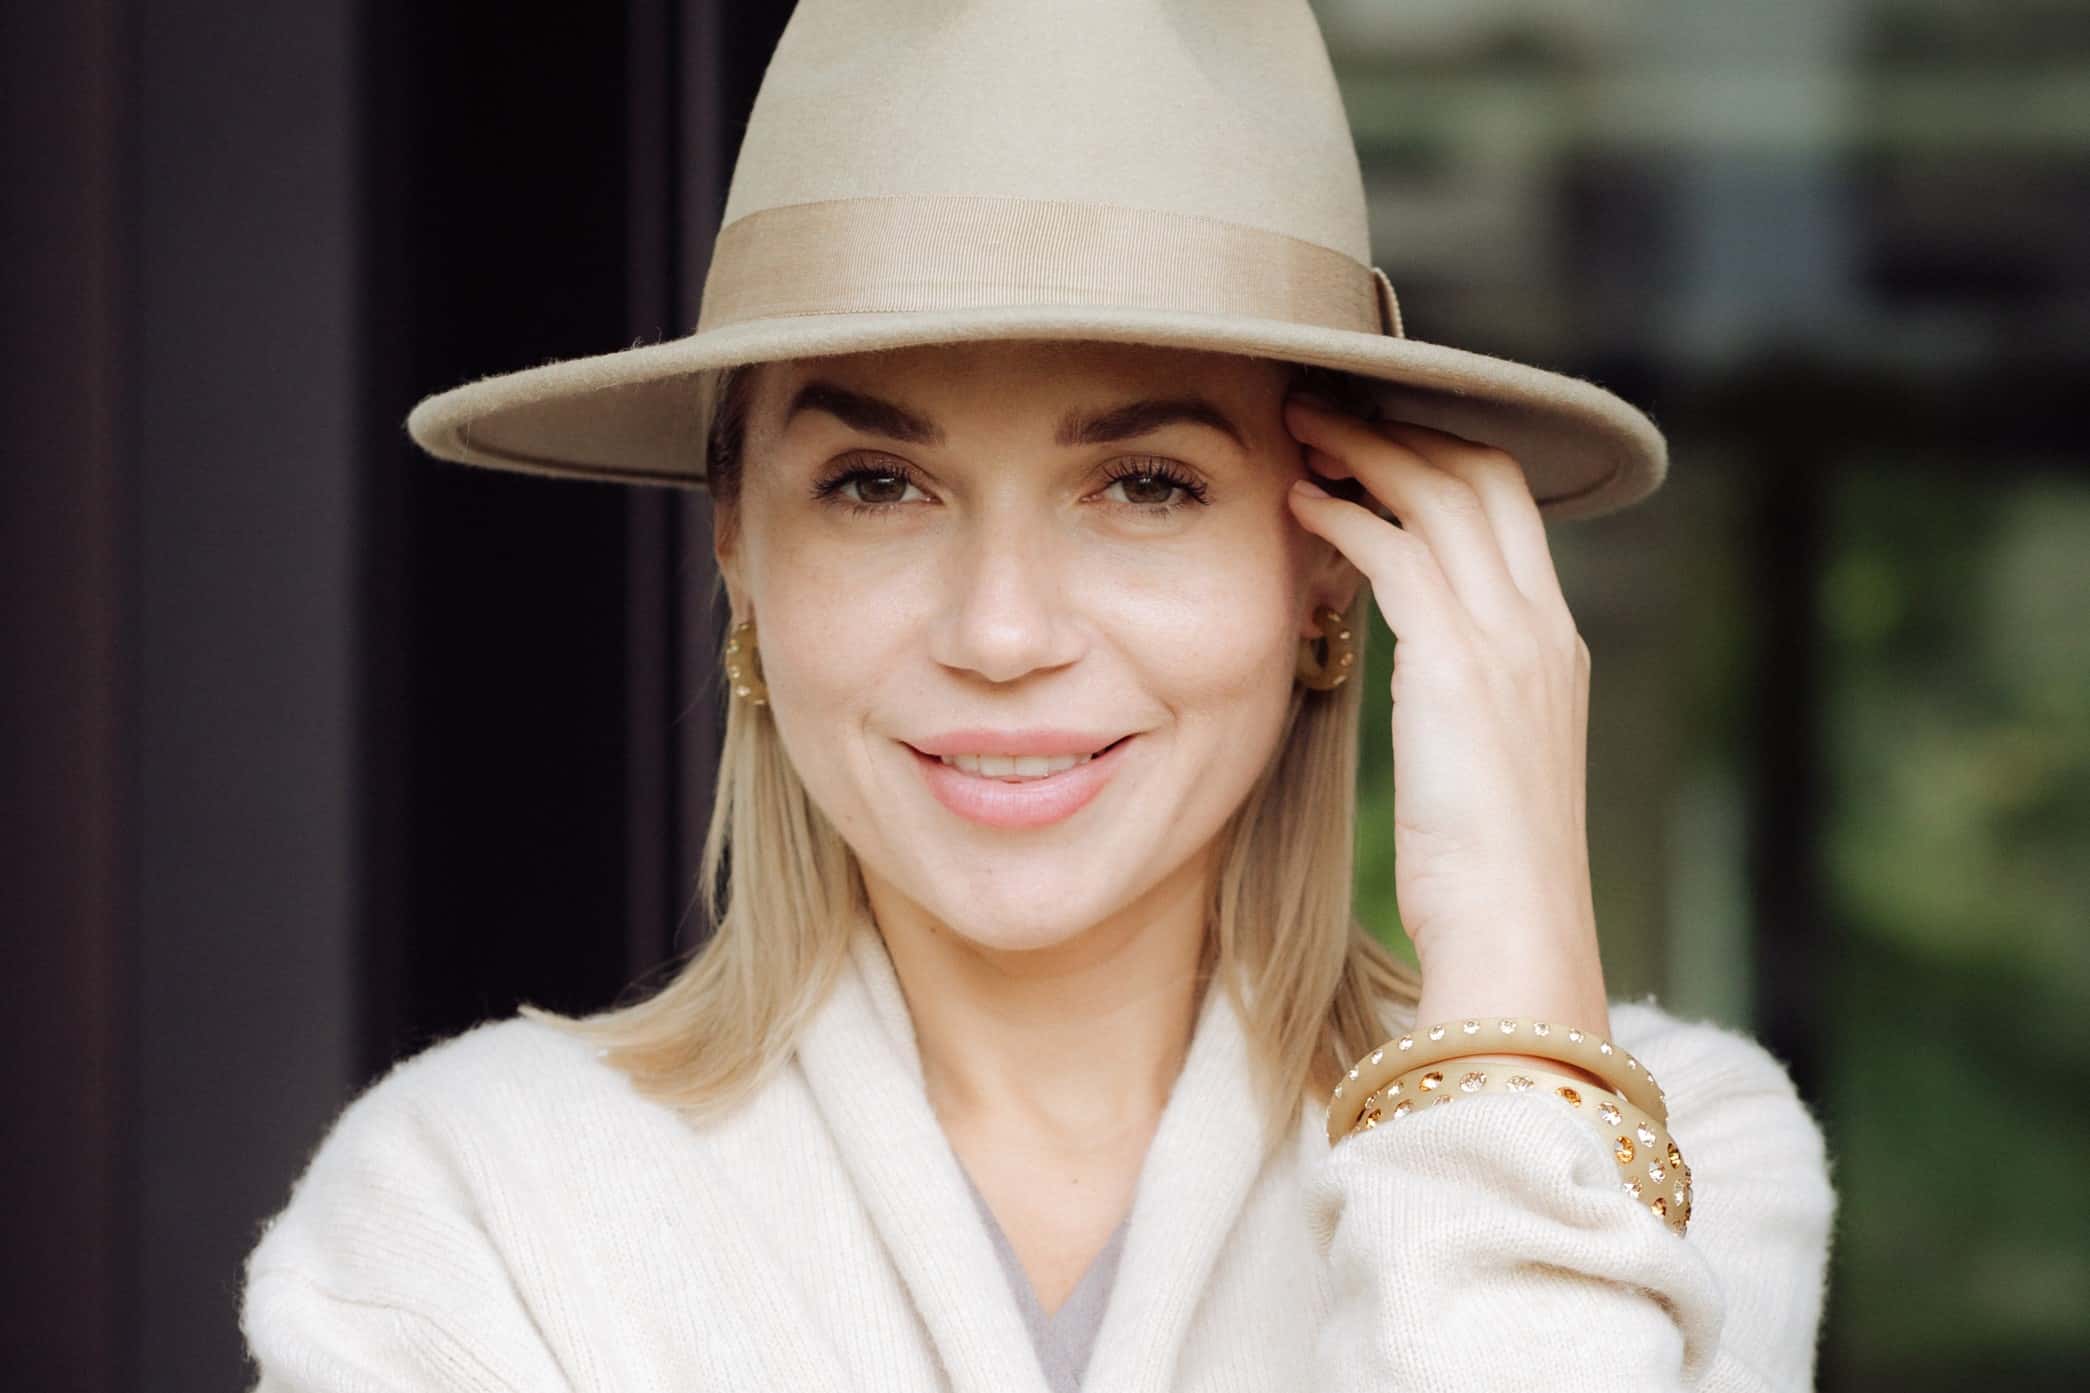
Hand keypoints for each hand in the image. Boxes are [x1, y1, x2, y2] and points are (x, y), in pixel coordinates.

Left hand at [1283, 394, 1609, 1039]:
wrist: (1516, 933)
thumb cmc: (1485, 874)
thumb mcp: (1483, 765)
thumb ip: (1461, 699)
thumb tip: (1418, 676)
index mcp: (1554, 645)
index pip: (1508, 508)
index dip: (1442, 456)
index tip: (1373, 442)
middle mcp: (1541, 626)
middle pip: (1482, 474)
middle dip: (1403, 429)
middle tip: (1327, 410)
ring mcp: (1509, 638)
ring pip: (1438, 494)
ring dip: (1363, 452)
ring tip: (1300, 431)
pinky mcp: (1458, 663)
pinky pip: (1396, 551)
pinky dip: (1344, 514)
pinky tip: (1297, 504)